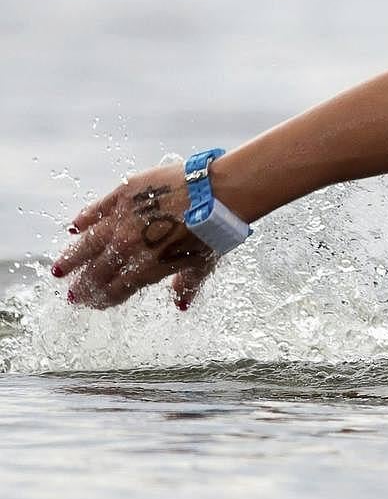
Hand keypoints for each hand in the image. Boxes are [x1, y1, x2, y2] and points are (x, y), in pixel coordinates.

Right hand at [52, 163, 217, 309]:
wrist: (216, 193)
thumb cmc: (214, 230)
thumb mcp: (203, 264)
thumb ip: (186, 285)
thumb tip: (180, 304)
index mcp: (146, 268)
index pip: (114, 291)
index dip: (102, 299)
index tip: (93, 303)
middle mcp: (127, 247)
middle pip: (95, 272)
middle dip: (83, 285)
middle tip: (73, 293)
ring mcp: (122, 219)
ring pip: (86, 243)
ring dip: (71, 258)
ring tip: (59, 270)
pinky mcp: (123, 194)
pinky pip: (96, 208)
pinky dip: (84, 218)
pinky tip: (74, 226)